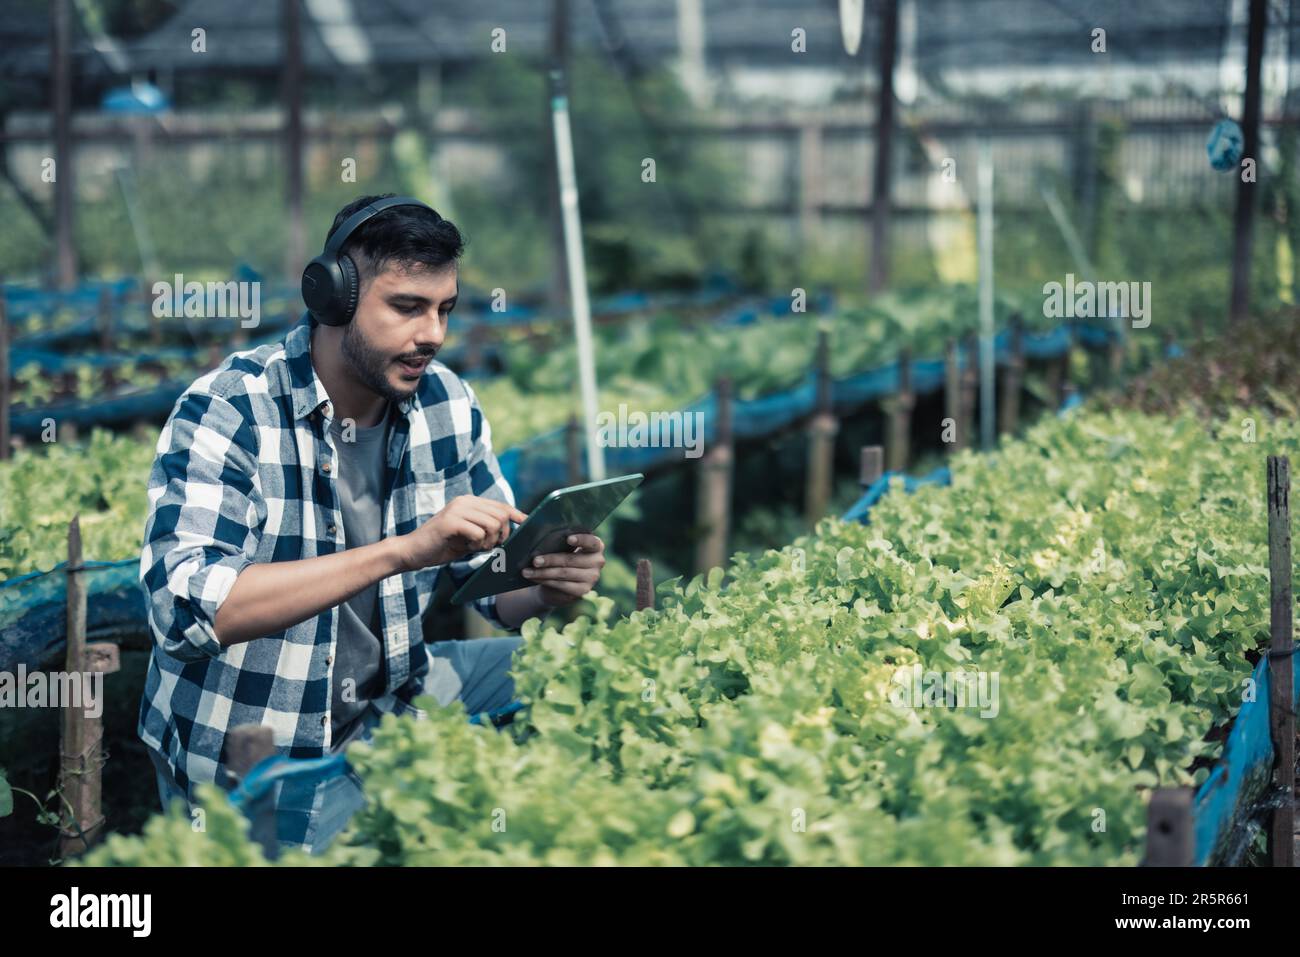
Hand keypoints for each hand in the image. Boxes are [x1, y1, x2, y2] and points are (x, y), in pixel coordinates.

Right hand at [397, 496, 528, 571]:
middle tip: (488, 546)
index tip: (527, 522)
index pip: (500, 505)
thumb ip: (486, 530)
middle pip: (500, 515)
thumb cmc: (442, 546)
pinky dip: (477, 544)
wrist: (412, 551)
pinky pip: (478, 532)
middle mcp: (464, 501)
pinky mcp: (450, 521)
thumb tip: (510, 531)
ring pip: (492, 523)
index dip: (516, 514)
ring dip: (489, 541)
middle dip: (501, 535)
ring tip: (476, 547)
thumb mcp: (469, 536)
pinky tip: (467, 547)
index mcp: (469, 502)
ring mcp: (457, 510)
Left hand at [520, 533, 605, 606]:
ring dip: (543, 572)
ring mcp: (592, 577)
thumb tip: (520, 518)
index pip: (592, 542)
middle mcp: (598, 561)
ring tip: (527, 571)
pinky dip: (546, 581)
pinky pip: (562, 585)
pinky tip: (534, 578)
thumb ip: (547, 532)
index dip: (581, 540)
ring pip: (564, 573)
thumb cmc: (559, 556)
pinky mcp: (583, 590)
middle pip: (571, 559)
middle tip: (534, 560)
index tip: (568, 538)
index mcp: (596, 545)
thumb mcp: (558, 544)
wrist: (559, 582)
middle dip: (551, 560)